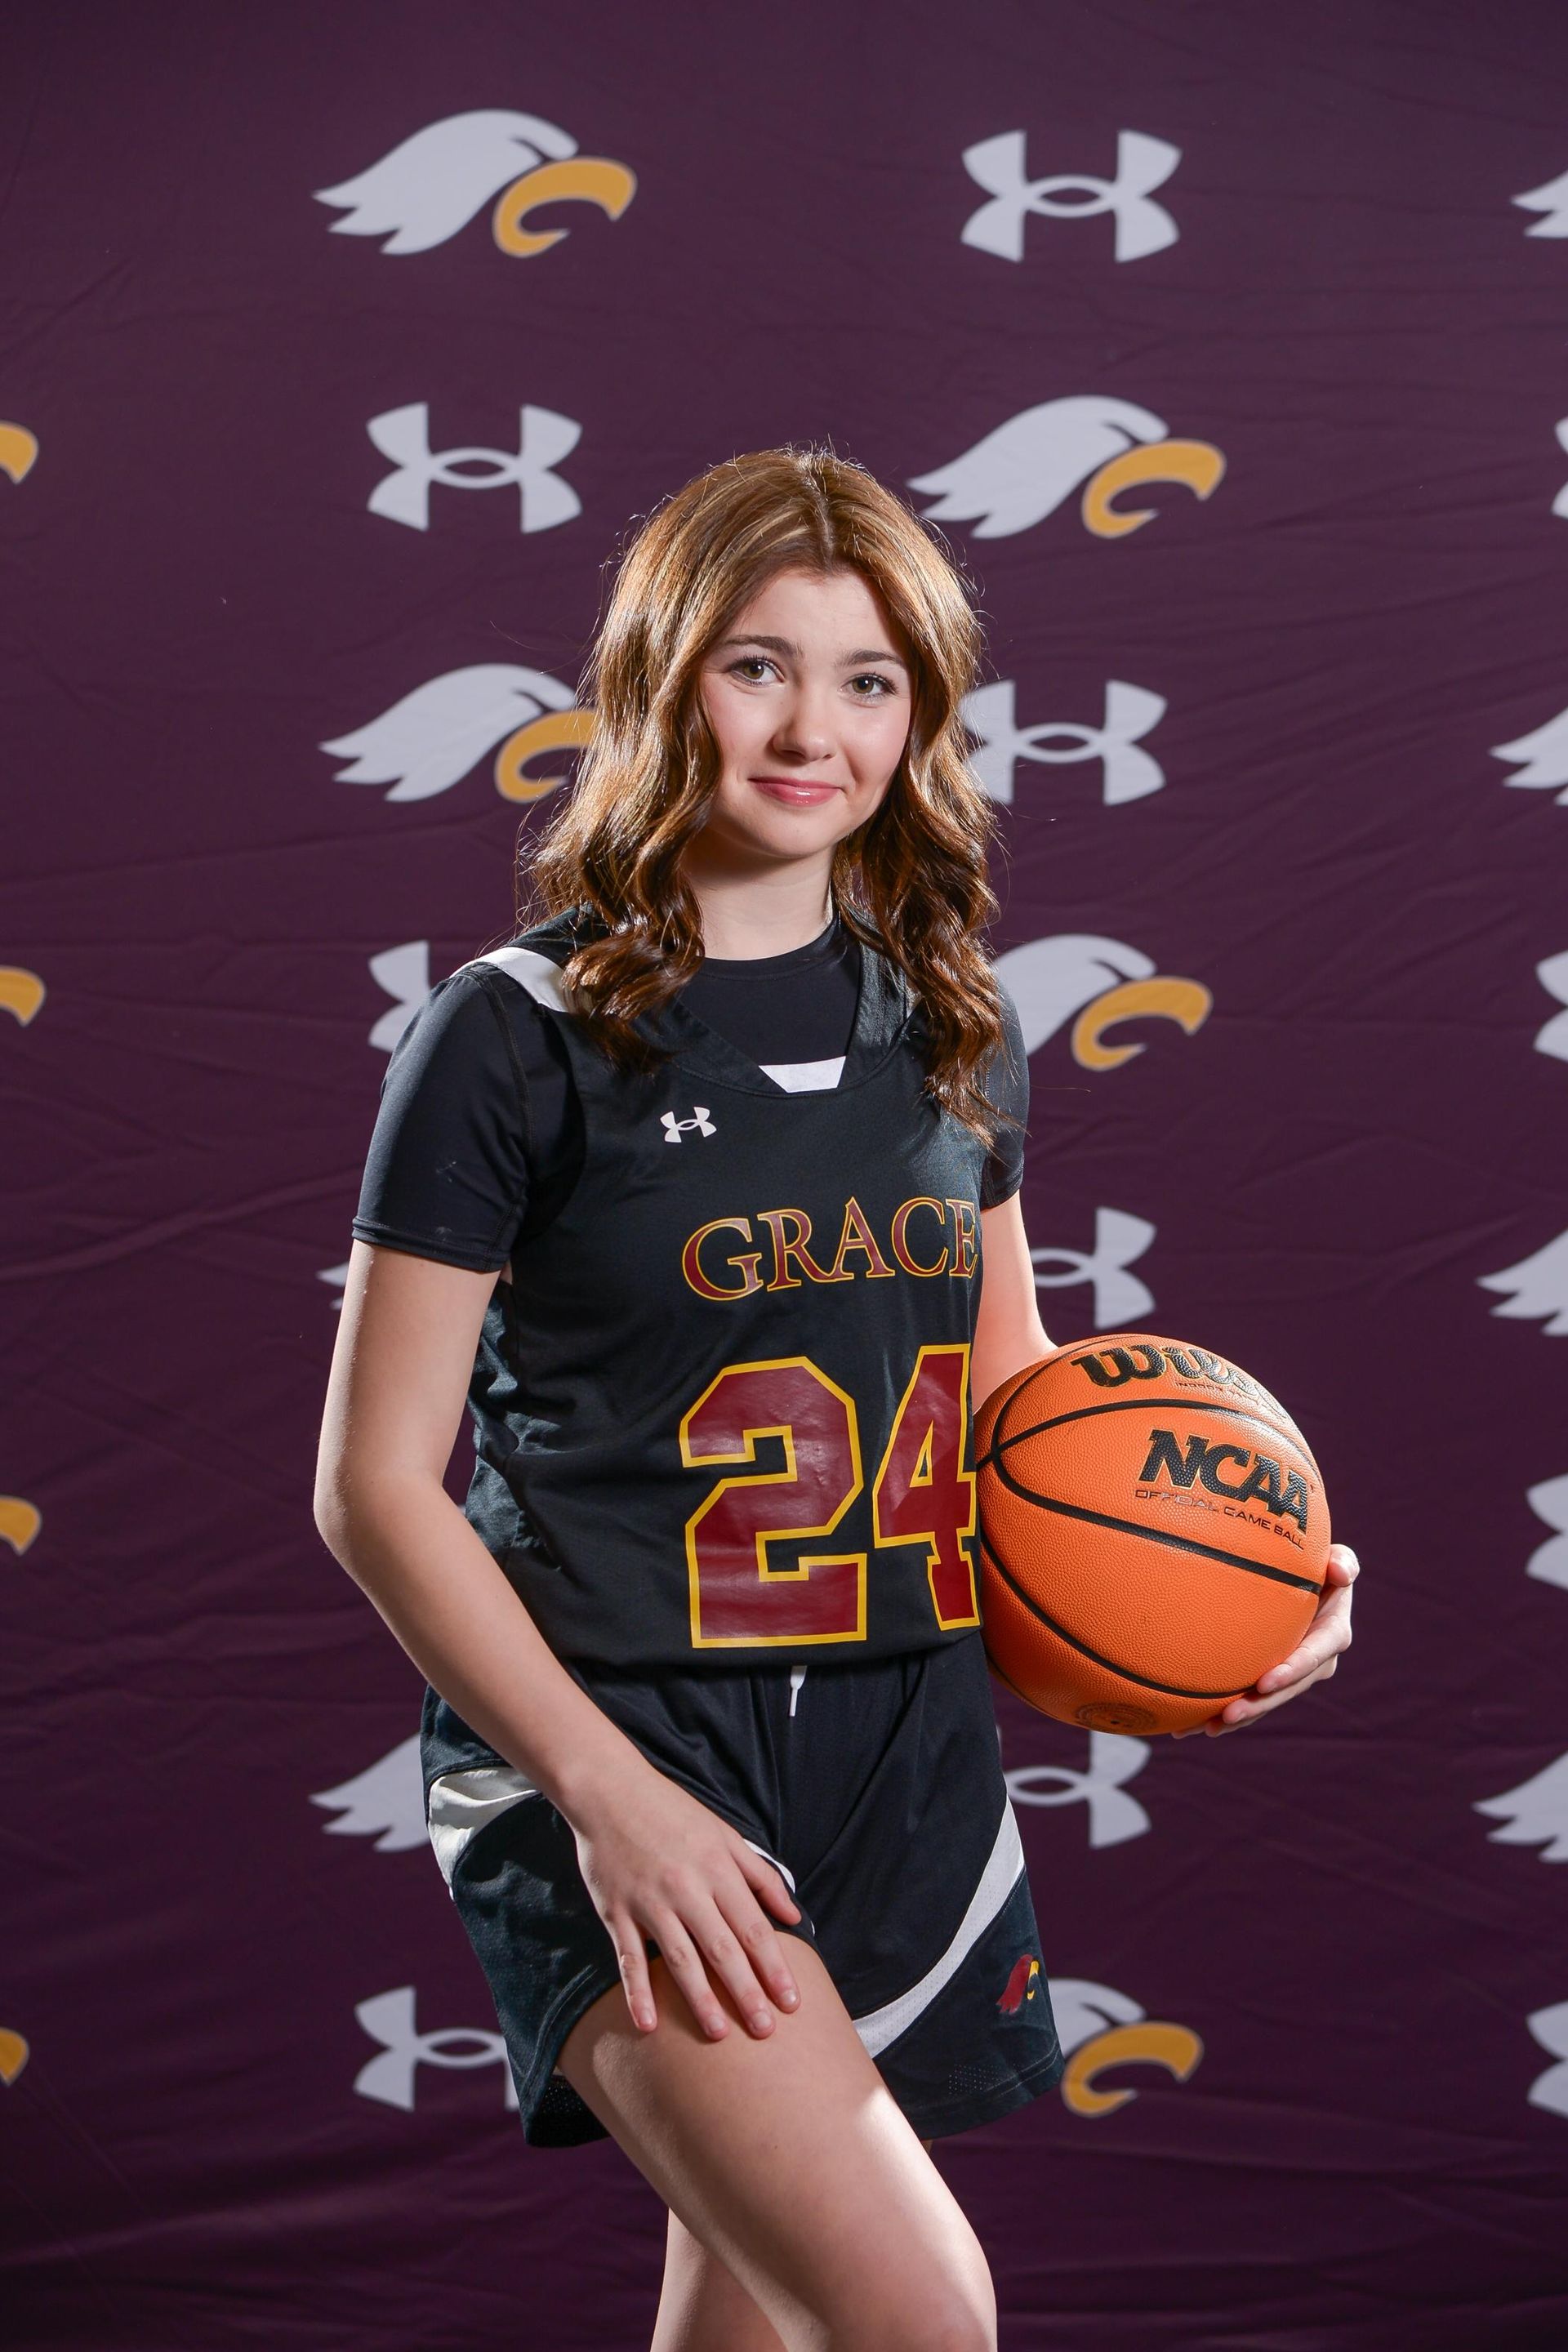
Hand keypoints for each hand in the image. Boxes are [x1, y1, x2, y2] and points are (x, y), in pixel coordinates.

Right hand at [568, 1755, 802, 2039]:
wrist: (610, 1790)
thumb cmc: (672, 1813)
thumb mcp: (725, 1834)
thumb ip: (761, 1876)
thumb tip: (794, 1915)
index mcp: (717, 1869)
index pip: (753, 1928)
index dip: (774, 1967)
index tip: (791, 2002)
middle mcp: (687, 1889)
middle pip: (722, 1949)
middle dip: (746, 1992)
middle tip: (765, 2031)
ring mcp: (649, 1902)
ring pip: (680, 1959)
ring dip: (700, 1999)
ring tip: (719, 2034)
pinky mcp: (616, 1911)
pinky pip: (627, 1958)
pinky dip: (637, 1992)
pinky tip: (648, 2024)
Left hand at [1172, 1542, 1358, 1738]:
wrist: (1304, 1580)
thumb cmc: (1320, 1564)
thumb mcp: (1337, 1559)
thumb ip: (1344, 1562)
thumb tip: (1341, 1572)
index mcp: (1332, 1634)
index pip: (1314, 1656)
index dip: (1292, 1671)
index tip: (1265, 1681)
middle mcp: (1315, 1661)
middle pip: (1286, 1690)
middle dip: (1259, 1705)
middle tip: (1228, 1715)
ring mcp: (1293, 1673)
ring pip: (1265, 1701)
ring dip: (1238, 1717)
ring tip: (1205, 1728)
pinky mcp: (1271, 1676)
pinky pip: (1250, 1697)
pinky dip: (1223, 1711)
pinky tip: (1191, 1724)